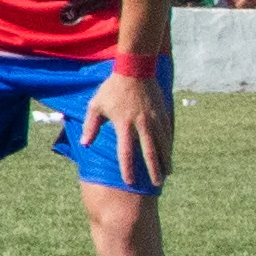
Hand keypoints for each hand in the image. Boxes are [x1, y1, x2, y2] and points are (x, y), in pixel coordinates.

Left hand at [79, 67, 171, 189]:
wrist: (135, 70)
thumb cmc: (112, 89)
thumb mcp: (96, 105)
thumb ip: (91, 126)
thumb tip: (85, 144)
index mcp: (124, 124)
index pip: (126, 152)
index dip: (127, 169)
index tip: (129, 182)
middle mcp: (142, 124)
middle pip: (149, 153)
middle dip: (153, 170)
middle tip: (156, 185)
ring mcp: (155, 120)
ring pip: (163, 145)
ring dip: (165, 161)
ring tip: (167, 174)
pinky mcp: (163, 114)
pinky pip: (168, 134)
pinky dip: (169, 147)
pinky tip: (170, 155)